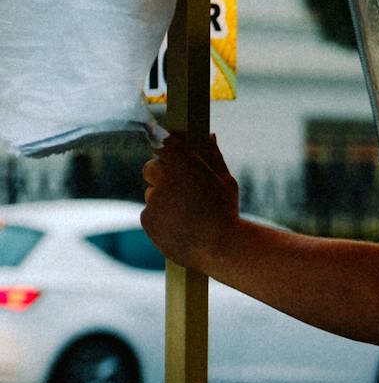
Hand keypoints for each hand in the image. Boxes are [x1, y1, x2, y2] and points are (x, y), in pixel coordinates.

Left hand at [142, 132, 240, 271]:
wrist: (220, 247)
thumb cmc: (227, 213)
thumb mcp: (226, 182)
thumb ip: (213, 156)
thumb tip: (209, 135)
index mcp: (185, 164)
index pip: (164, 143)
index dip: (164, 145)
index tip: (164, 147)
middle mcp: (165, 177)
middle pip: (151, 169)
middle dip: (160, 175)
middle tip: (179, 187)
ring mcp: (154, 198)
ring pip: (152, 195)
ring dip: (164, 201)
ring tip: (187, 216)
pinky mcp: (147, 218)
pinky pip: (151, 214)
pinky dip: (162, 220)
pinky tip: (180, 227)